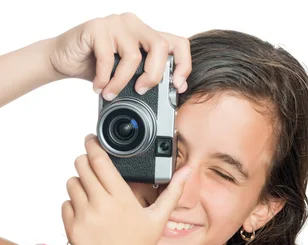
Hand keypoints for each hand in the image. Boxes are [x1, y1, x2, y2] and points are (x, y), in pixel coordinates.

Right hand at [48, 12, 190, 95]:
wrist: (63, 58)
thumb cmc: (96, 67)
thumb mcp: (127, 75)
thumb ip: (145, 77)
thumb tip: (170, 96)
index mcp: (146, 35)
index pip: (178, 43)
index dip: (183, 65)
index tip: (177, 86)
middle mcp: (134, 25)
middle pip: (160, 47)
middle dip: (154, 76)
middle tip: (141, 91)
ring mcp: (116, 23)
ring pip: (133, 56)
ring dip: (122, 83)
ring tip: (111, 94)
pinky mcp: (97, 27)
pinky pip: (108, 58)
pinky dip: (104, 78)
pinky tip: (99, 87)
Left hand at [62, 134, 191, 244]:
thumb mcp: (159, 218)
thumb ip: (173, 191)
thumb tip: (189, 170)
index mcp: (121, 198)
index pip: (99, 160)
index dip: (93, 145)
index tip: (92, 140)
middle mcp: (100, 204)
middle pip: (80, 166)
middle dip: (84, 162)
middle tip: (90, 167)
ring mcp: (84, 216)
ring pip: (71, 184)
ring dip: (79, 184)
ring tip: (90, 194)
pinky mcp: (73, 228)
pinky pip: (65, 205)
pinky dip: (73, 205)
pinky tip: (86, 214)